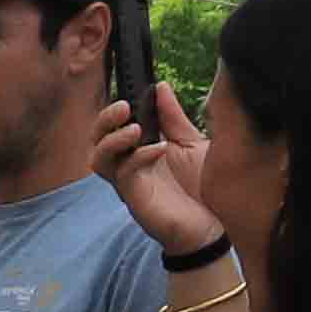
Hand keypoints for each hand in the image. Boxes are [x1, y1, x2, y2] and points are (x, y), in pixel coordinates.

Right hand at [94, 80, 224, 265]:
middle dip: (103, 121)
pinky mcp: (135, 198)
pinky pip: (124, 174)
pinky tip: (159, 149)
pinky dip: (138, 158)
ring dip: (111, 140)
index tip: (130, 94)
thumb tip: (161, 88)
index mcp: (139, 151)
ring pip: (98, 160)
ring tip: (134, 129)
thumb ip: (173, 118)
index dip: (113, 111)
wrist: (214, 223)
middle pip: (96, 141)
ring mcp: (129, 184)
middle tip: (122, 107)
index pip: (112, 128)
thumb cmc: (202, 185)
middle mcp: (128, 166)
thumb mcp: (190, 142)